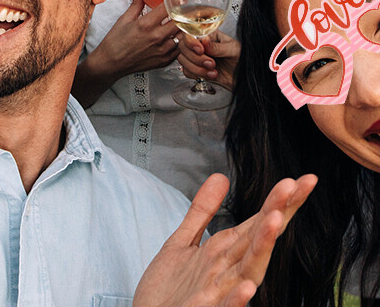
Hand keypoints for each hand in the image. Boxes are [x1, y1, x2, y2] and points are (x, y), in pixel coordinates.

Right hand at [96, 0, 180, 77]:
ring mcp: (163, 50)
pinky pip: (180, 48)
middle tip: (185, 6)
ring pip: (183, 34)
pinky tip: (174, 36)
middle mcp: (157, 37)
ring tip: (180, 21)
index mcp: (146, 24)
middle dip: (184, 11)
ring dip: (183, 26)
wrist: (111, 63)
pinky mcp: (165, 60)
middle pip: (181, 20)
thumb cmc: (115, 43)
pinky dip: (180, 40)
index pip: (169, 6)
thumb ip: (136, 5)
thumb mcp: (124, 19)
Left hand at [133, 173, 316, 306]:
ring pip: (248, 270)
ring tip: (276, 220)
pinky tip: (248, 286)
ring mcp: (219, 294)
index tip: (302, 178)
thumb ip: (202, 211)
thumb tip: (221, 176)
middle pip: (258, 239)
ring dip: (263, 247)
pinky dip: (238, 300)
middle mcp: (228, 271)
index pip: (257, 222)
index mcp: (225, 252)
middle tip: (295, 184)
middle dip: (277, 212)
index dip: (279, 201)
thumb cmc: (170, 291)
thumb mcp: (182, 242)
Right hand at [178, 30, 240, 89]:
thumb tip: (204, 40)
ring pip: (183, 60)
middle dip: (196, 58)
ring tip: (213, 70)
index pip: (190, 34)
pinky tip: (211, 75)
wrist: (245, 79)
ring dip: (197, 68)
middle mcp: (200, 45)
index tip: (201, 50)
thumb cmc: (243, 60)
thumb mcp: (234, 50)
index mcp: (209, 35)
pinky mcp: (196, 69)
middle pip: (183, 47)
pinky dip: (197, 75)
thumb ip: (218, 47)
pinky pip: (186, 71)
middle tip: (211, 63)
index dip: (192, 42)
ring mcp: (197, 57)